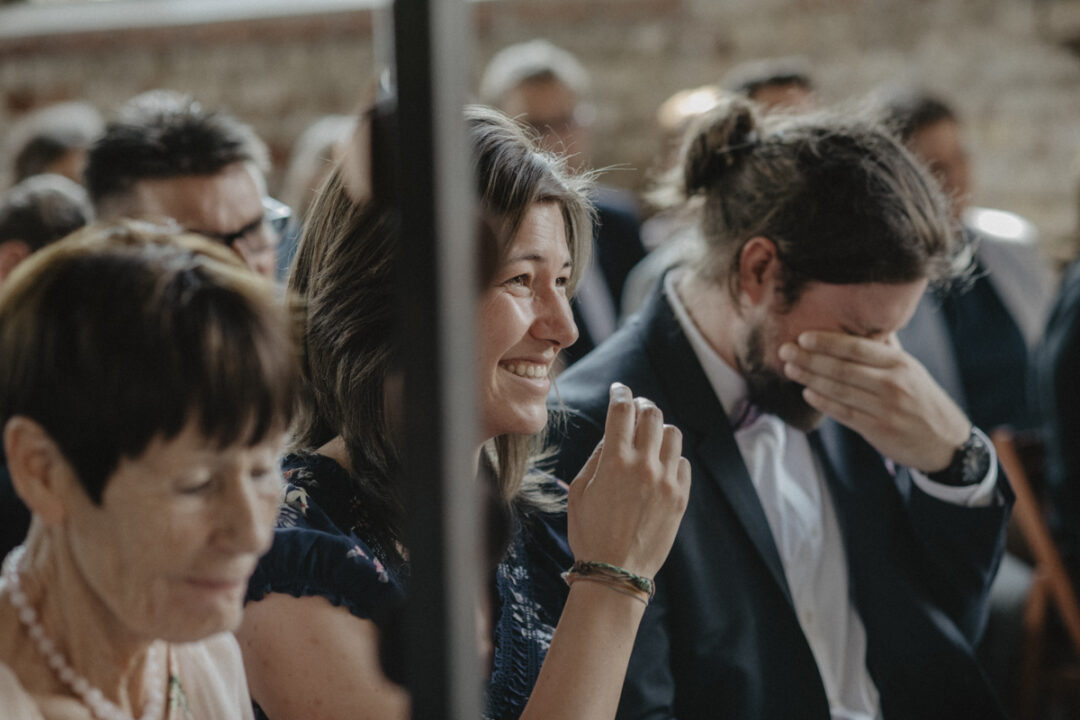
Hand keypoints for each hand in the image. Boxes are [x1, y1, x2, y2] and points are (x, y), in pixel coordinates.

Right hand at [567, 383, 690, 578]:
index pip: (622, 409)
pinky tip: (660, 466)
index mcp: (614, 461)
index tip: (619, 389)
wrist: (616, 571)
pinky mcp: (680, 497)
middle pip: (652, 413)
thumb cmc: (589, 532)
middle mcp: (644, 465)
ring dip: (659, 429)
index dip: (620, 392)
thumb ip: (597, 457)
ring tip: (649, 438)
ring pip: (672, 433)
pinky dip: (671, 458)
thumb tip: (613, 435)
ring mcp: (666, 481)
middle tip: (636, 409)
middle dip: (642, 405)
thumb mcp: (579, 490)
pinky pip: (682, 462)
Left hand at [779, 331, 969, 471]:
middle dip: (810, 358)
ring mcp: (885, 408)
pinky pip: (844, 413)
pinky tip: (807, 393)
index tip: (803, 336)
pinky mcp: (878, 430)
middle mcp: (893, 384)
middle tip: (785, 350)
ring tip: (790, 369)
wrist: (947, 441)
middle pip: (842, 368)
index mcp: (900, 363)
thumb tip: (865, 321)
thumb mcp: (911, 369)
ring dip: (810, 379)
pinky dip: (823, 403)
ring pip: (840, 390)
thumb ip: (886, 348)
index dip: (827, 342)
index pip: (857, 347)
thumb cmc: (922, 399)